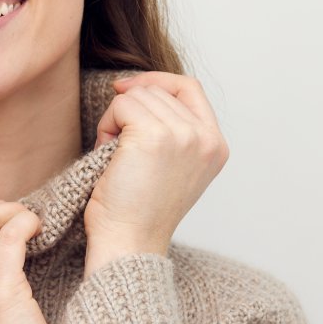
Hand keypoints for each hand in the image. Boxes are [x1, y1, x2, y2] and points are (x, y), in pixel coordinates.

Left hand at [85, 72, 228, 264]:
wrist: (128, 241)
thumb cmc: (137, 209)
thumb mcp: (170, 164)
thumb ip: (171, 127)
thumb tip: (138, 86)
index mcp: (215, 146)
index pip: (189, 88)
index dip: (156, 81)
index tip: (127, 91)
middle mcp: (205, 138)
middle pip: (158, 90)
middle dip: (130, 110)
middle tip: (119, 148)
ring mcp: (183, 135)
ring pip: (138, 95)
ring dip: (116, 120)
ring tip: (116, 156)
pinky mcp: (154, 135)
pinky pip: (121, 104)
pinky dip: (107, 125)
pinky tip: (108, 154)